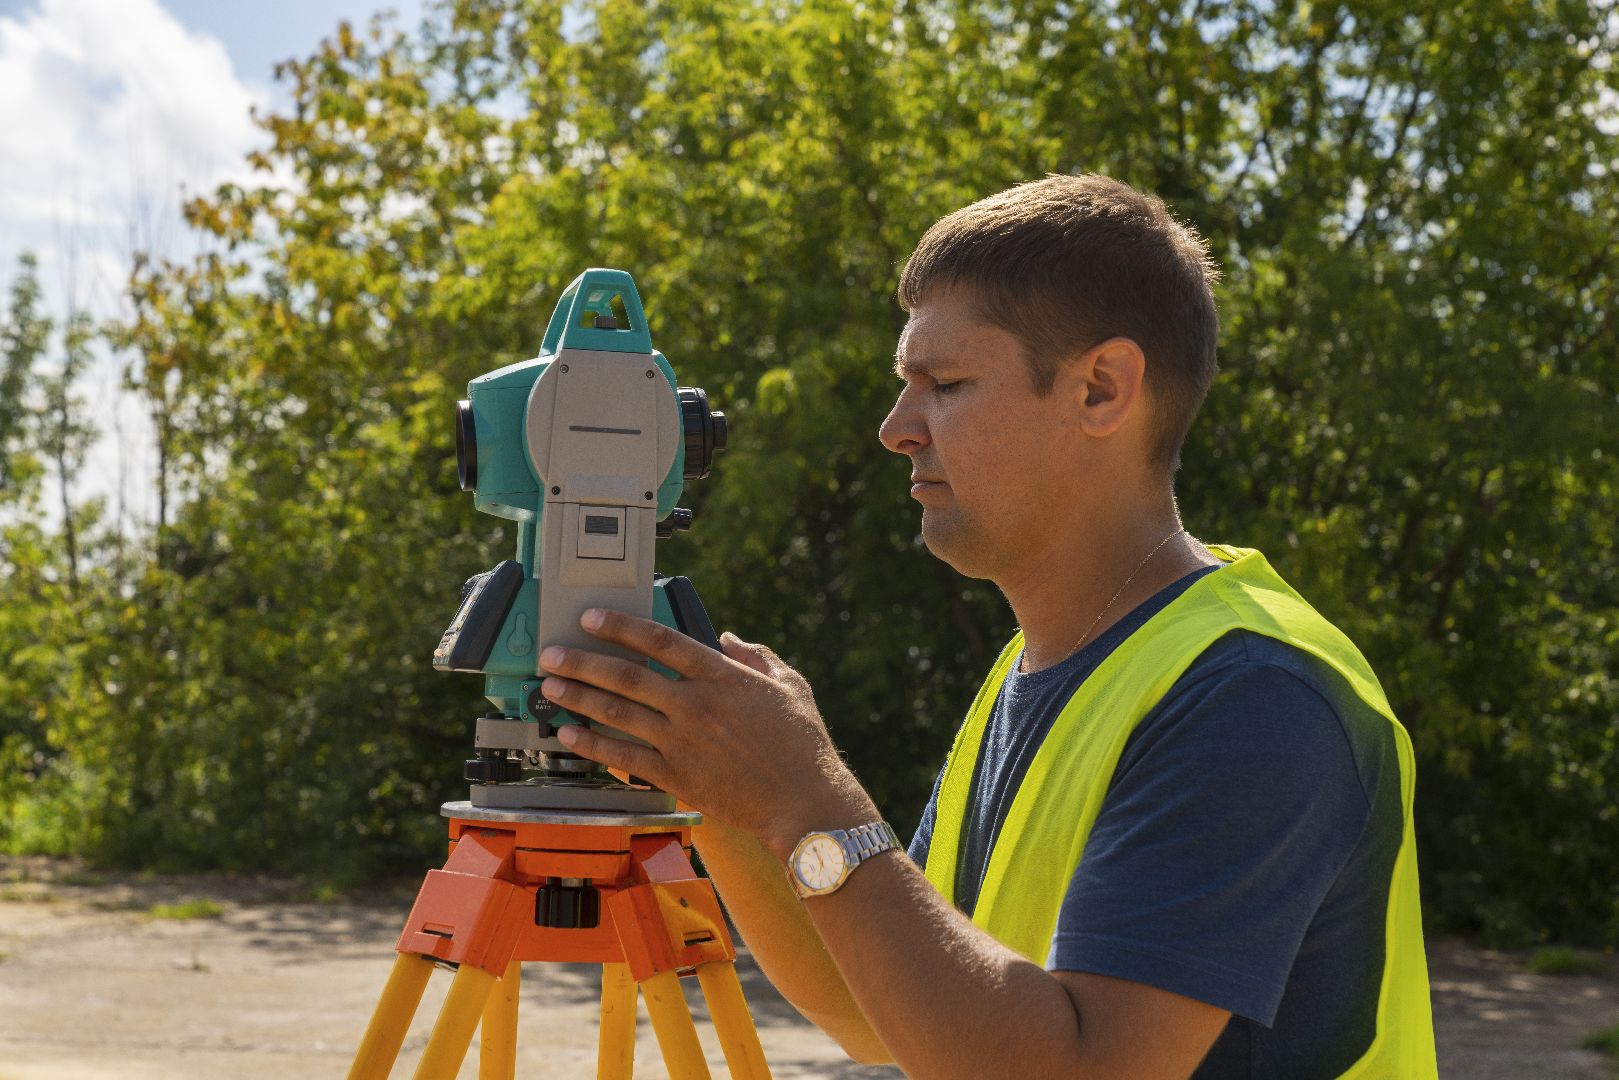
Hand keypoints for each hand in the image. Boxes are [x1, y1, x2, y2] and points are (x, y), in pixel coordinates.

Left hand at [537, 609, 878, 859]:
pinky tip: (569, 736)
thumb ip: (756, 657)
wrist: (804, 802)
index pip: (662, 642)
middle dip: (583, 661)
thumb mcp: (791, 686)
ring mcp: (682, 742)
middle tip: (553, 654)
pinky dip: (592, 746)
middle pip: (627, 676)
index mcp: (723, 677)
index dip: (622, 626)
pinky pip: (624, 757)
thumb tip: (729, 638)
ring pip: (618, 713)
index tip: (592, 618)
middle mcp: (696, 706)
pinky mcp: (676, 777)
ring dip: (578, 698)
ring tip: (551, 687)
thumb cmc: (803, 745)